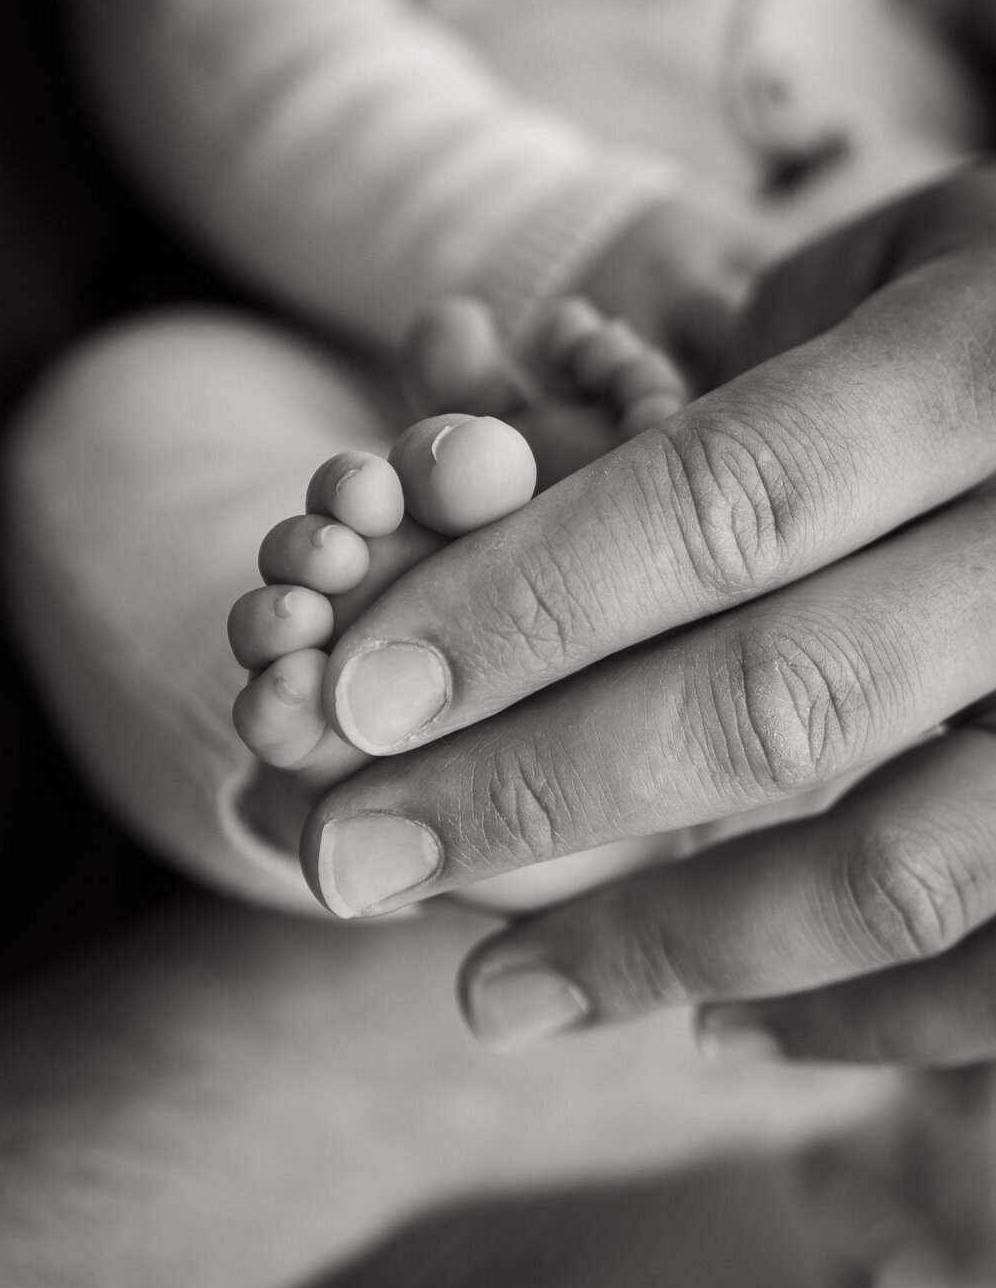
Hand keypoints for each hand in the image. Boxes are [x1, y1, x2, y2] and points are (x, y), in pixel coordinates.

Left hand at [301, 166, 995, 1064]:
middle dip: (536, 790)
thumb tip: (500, 472)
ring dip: (670, 947)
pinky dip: (865, 1020)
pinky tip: (713, 1029)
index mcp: (988, 360)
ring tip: (495, 997)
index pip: (723, 506)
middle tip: (360, 858)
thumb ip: (730, 373)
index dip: (524, 611)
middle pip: (778, 698)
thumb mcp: (902, 259)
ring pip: (902, 866)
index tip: (355, 696)